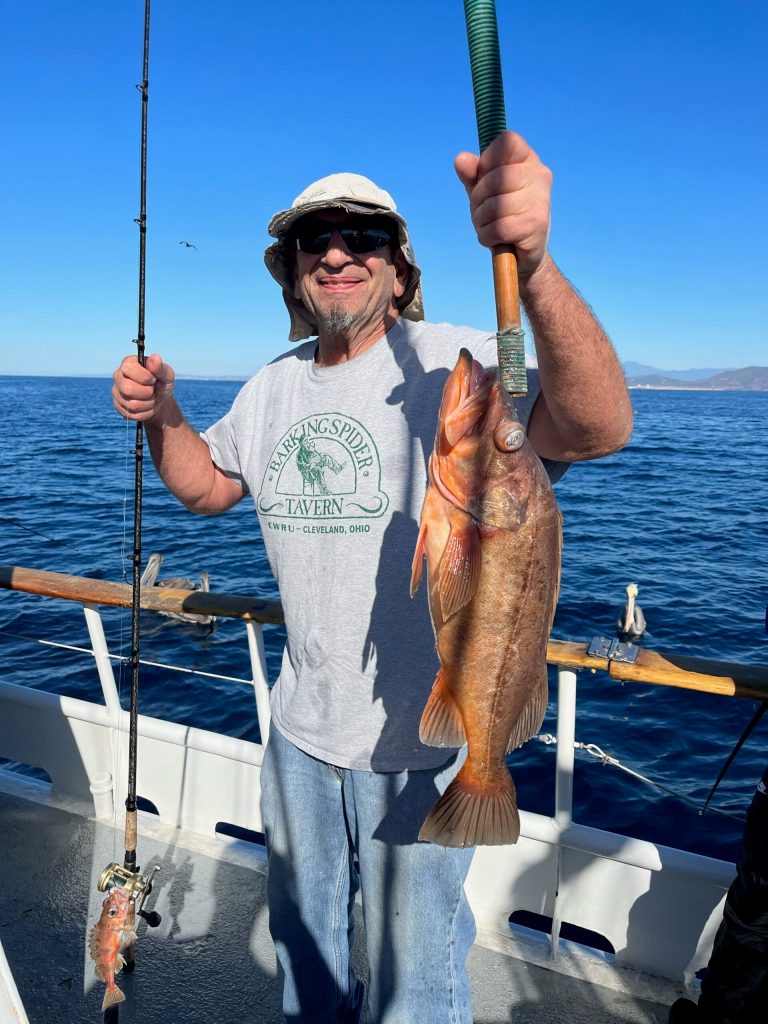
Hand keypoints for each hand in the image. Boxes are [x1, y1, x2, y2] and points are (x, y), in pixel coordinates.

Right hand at [112, 353, 175, 423]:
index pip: (128, 368)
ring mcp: (116, 392)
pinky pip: (131, 415)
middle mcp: (118, 376)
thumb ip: (161, 368)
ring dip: (148, 404)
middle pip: (128, 388)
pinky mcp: (118, 406)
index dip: (144, 377)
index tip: (153, 379)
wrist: (160, 400)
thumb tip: (155, 358)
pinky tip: (147, 406)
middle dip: (147, 393)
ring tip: (151, 398)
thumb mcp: (166, 375)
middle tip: (152, 390)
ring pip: (131, 405)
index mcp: (128, 363)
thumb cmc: (161, 383)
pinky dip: (145, 413)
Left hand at [454, 131, 551, 277]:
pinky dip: (487, 237)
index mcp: (527, 159)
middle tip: (481, 211)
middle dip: (478, 198)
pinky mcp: (537, 224)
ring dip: (481, 220)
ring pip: (496, 205)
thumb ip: (471, 174)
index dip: (488, 160)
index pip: (506, 141)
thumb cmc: (502, 215)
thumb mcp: (482, 192)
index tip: (485, 177)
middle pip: (496, 177)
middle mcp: (539, 175)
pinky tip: (493, 239)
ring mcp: (541, 199)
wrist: (523, 254)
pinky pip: (499, 228)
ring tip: (488, 226)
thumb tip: (461, 160)